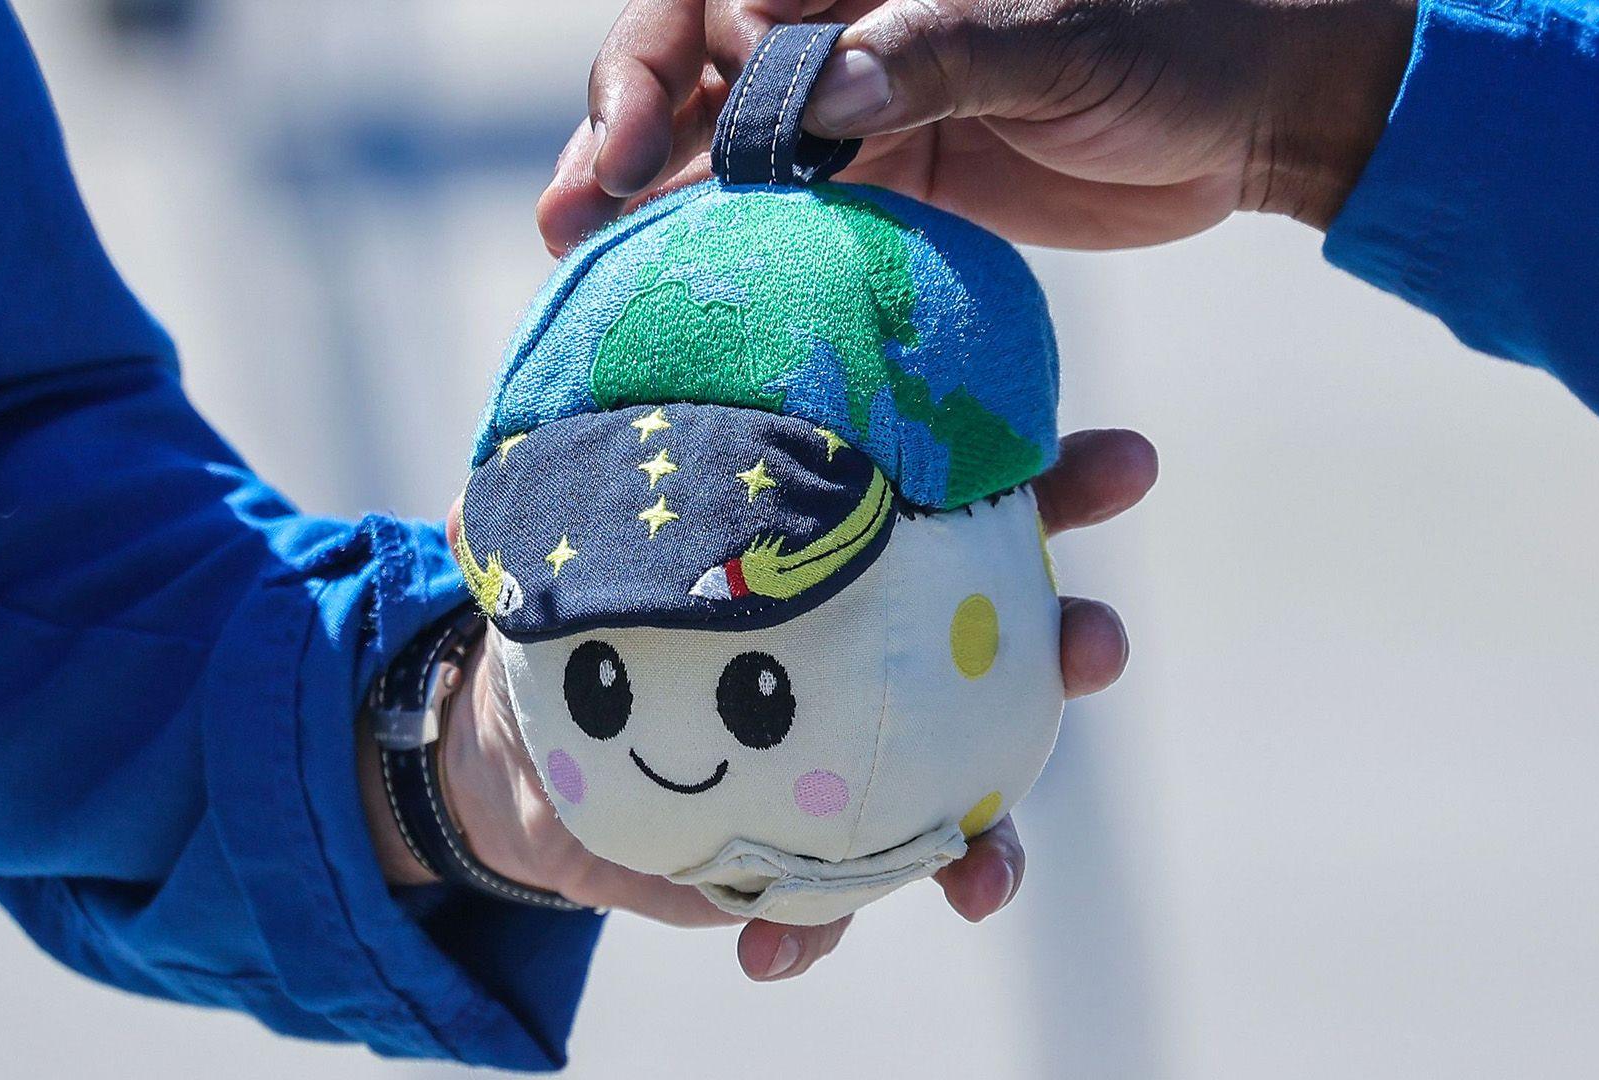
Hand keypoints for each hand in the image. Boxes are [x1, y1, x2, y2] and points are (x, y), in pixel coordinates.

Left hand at [360, 428, 1155, 980]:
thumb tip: (470, 488)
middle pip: (1016, 646)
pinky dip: (814, 930)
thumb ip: (545, 507)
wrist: (531, 755)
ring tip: (983, 882)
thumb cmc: (576, 617)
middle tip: (1096, 645)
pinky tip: (769, 953)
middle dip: (1076, 647)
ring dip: (997, 843)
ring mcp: (863, 756)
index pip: (980, 500)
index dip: (1065, 480)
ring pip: (969, 797)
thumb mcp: (561, 547)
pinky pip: (842, 900)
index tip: (1128, 463)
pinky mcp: (815, 848)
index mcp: (854, 555)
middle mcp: (884, 652)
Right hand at [538, 0, 1414, 253]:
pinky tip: (685, 293)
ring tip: (590, 266)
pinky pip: (791, 218)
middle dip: (620, 140)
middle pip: (692, 74)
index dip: (654, 61)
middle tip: (573, 223)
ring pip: (724, 151)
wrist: (1253, 112)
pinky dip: (738, 251)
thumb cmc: (1170, 38)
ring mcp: (859, 109)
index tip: (630, 142)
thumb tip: (818, 98)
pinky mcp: (887, 185)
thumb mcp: (1056, 35)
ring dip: (654, 206)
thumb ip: (936, 53)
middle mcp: (840, 26)